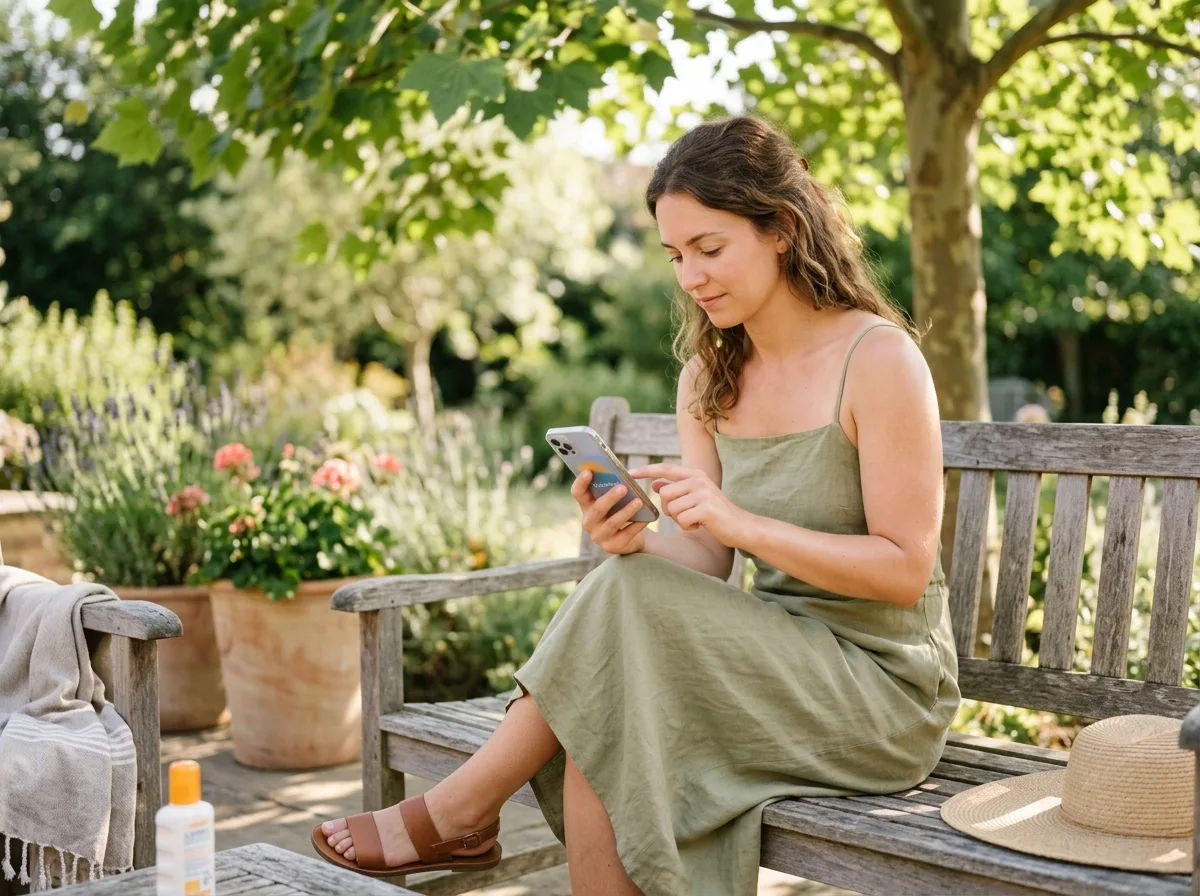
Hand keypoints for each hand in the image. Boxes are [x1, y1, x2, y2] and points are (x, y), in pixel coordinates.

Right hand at [570, 470, 648, 554]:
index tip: (589, 471)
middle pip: (597, 509)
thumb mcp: (614, 500)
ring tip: (639, 502)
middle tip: (623, 487)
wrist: (631, 537)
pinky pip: (625, 534)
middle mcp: (589, 522)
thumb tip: (620, 473)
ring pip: (612, 523)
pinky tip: (646, 518)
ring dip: (626, 511)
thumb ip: (612, 488)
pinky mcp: (611, 547)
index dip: (581, 482)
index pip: (578, 493)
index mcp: (586, 506)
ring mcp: (599, 536)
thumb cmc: (620, 511)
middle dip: (610, 498)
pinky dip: (636, 525)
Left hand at [628, 463, 750, 547]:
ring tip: (695, 520)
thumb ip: (676, 489)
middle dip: (670, 509)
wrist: (740, 526)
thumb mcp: (694, 497)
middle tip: (685, 515)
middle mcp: (699, 480)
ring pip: (672, 508)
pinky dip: (687, 526)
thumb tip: (655, 484)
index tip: (629, 473)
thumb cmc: (715, 513)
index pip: (665, 469)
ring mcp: (703, 493)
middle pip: (664, 494)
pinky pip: (681, 519)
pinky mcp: (706, 509)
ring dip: (679, 519)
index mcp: (695, 474)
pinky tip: (700, 525)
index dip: (646, 471)